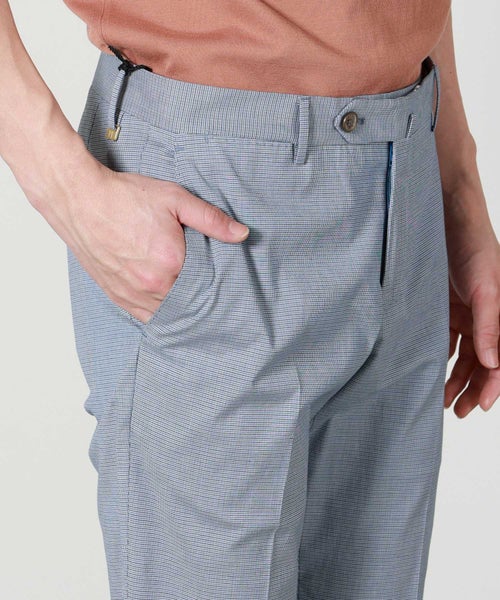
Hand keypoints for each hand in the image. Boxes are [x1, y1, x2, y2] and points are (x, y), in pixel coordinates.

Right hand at [31, 147, 249, 324]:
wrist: (79, 198)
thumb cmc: (124, 197)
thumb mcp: (175, 199)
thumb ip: (211, 219)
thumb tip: (241, 234)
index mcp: (170, 263)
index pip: (206, 284)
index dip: (215, 281)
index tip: (224, 281)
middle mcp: (151, 284)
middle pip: (188, 301)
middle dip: (199, 296)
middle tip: (211, 292)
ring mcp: (131, 293)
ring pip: (167, 312)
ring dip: (180, 306)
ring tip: (192, 299)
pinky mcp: (117, 295)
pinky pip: (145, 316)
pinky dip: (159, 312)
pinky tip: (169, 306)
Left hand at [445, 241, 499, 416]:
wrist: (448, 222)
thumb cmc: (475, 248)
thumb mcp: (486, 288)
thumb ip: (490, 324)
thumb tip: (492, 362)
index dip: (494, 384)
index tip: (481, 406)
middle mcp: (487, 318)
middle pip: (482, 362)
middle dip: (473, 388)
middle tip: (458, 412)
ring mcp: (466, 314)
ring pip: (463, 355)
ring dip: (456, 377)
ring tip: (444, 399)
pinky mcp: (446, 308)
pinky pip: (445, 339)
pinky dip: (441, 356)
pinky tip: (432, 370)